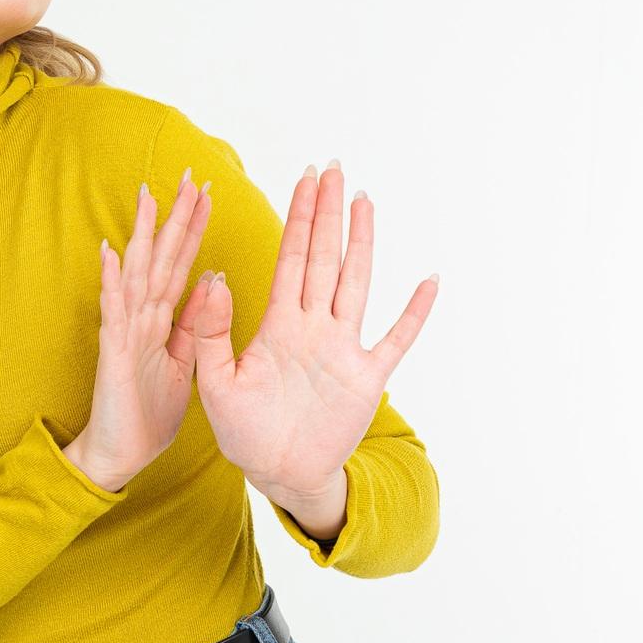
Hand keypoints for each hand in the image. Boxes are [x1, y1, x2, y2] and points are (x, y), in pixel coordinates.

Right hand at [67, 170, 214, 490]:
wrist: (121, 455)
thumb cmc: (149, 414)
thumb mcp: (185, 365)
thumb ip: (195, 326)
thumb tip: (212, 282)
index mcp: (162, 322)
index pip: (183, 265)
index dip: (195, 229)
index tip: (208, 194)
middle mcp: (142, 318)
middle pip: (163, 259)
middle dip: (176, 218)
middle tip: (190, 175)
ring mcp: (125, 332)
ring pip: (138, 274)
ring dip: (143, 236)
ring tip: (148, 197)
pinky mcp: (113, 353)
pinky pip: (113, 313)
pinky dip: (111, 282)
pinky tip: (110, 253)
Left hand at [189, 160, 437, 498]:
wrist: (277, 473)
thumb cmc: (244, 431)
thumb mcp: (215, 383)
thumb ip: (213, 332)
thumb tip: (215, 277)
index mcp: (277, 325)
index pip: (290, 258)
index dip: (298, 217)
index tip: (305, 179)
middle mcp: (313, 327)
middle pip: (324, 258)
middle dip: (328, 213)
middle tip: (334, 169)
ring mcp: (342, 350)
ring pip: (355, 284)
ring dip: (361, 243)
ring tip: (365, 202)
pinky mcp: (365, 379)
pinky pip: (395, 340)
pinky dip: (413, 313)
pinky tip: (429, 281)